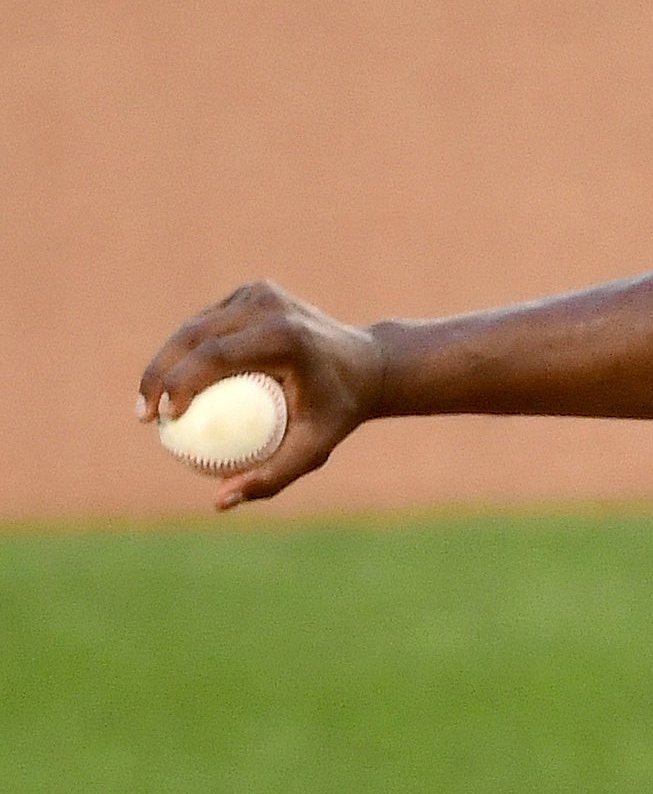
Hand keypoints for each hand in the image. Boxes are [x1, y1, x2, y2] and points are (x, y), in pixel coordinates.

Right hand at [137, 281, 386, 509]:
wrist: (368, 365)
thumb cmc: (339, 412)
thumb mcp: (314, 449)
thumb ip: (271, 477)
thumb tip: (219, 502)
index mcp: (285, 337)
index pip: (215, 356)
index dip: (178, 384)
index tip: (162, 420)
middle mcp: (270, 306)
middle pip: (194, 336)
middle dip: (158, 375)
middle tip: (144, 416)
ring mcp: (261, 293)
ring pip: (193, 327)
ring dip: (164, 362)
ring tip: (147, 404)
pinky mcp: (254, 291)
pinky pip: (208, 323)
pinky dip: (186, 352)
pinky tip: (170, 386)